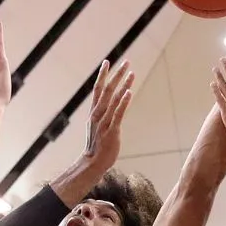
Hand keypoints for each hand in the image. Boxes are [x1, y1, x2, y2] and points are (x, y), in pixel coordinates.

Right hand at [81, 59, 133, 175]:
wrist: (92, 163)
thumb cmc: (97, 146)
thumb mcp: (98, 127)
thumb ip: (104, 116)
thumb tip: (112, 108)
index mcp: (94, 112)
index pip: (97, 89)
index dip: (102, 75)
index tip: (107, 62)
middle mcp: (97, 114)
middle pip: (106, 89)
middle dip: (117, 75)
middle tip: (126, 62)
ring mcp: (104, 122)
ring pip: (114, 99)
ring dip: (123, 84)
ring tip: (132, 73)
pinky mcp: (111, 130)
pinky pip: (118, 113)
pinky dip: (123, 102)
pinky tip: (129, 92)